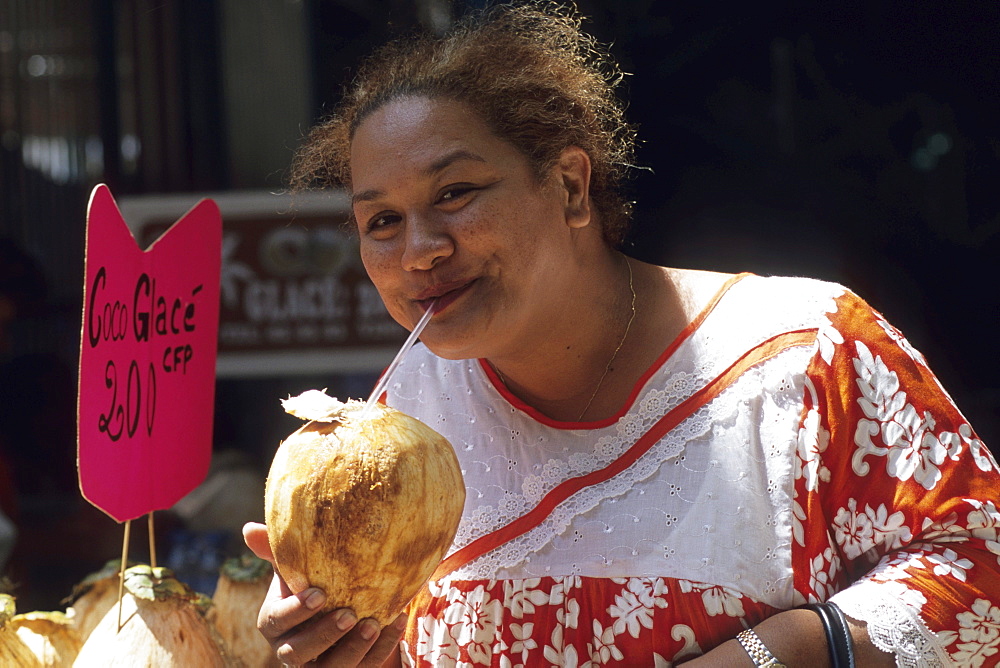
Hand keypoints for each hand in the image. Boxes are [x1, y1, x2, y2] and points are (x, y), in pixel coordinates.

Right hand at [242, 522, 406, 666]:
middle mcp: (290, 649)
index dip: (296, 611)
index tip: (320, 593)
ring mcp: (317, 666)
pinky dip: (380, 649)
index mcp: (274, 622)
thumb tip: (248, 529)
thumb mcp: (295, 567)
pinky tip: (394, 623)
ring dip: (354, 649)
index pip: (276, 622)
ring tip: (374, 624)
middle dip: (324, 635)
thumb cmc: (311, 581)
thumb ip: (276, 550)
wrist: (339, 603)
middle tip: (350, 614)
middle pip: (297, 653)